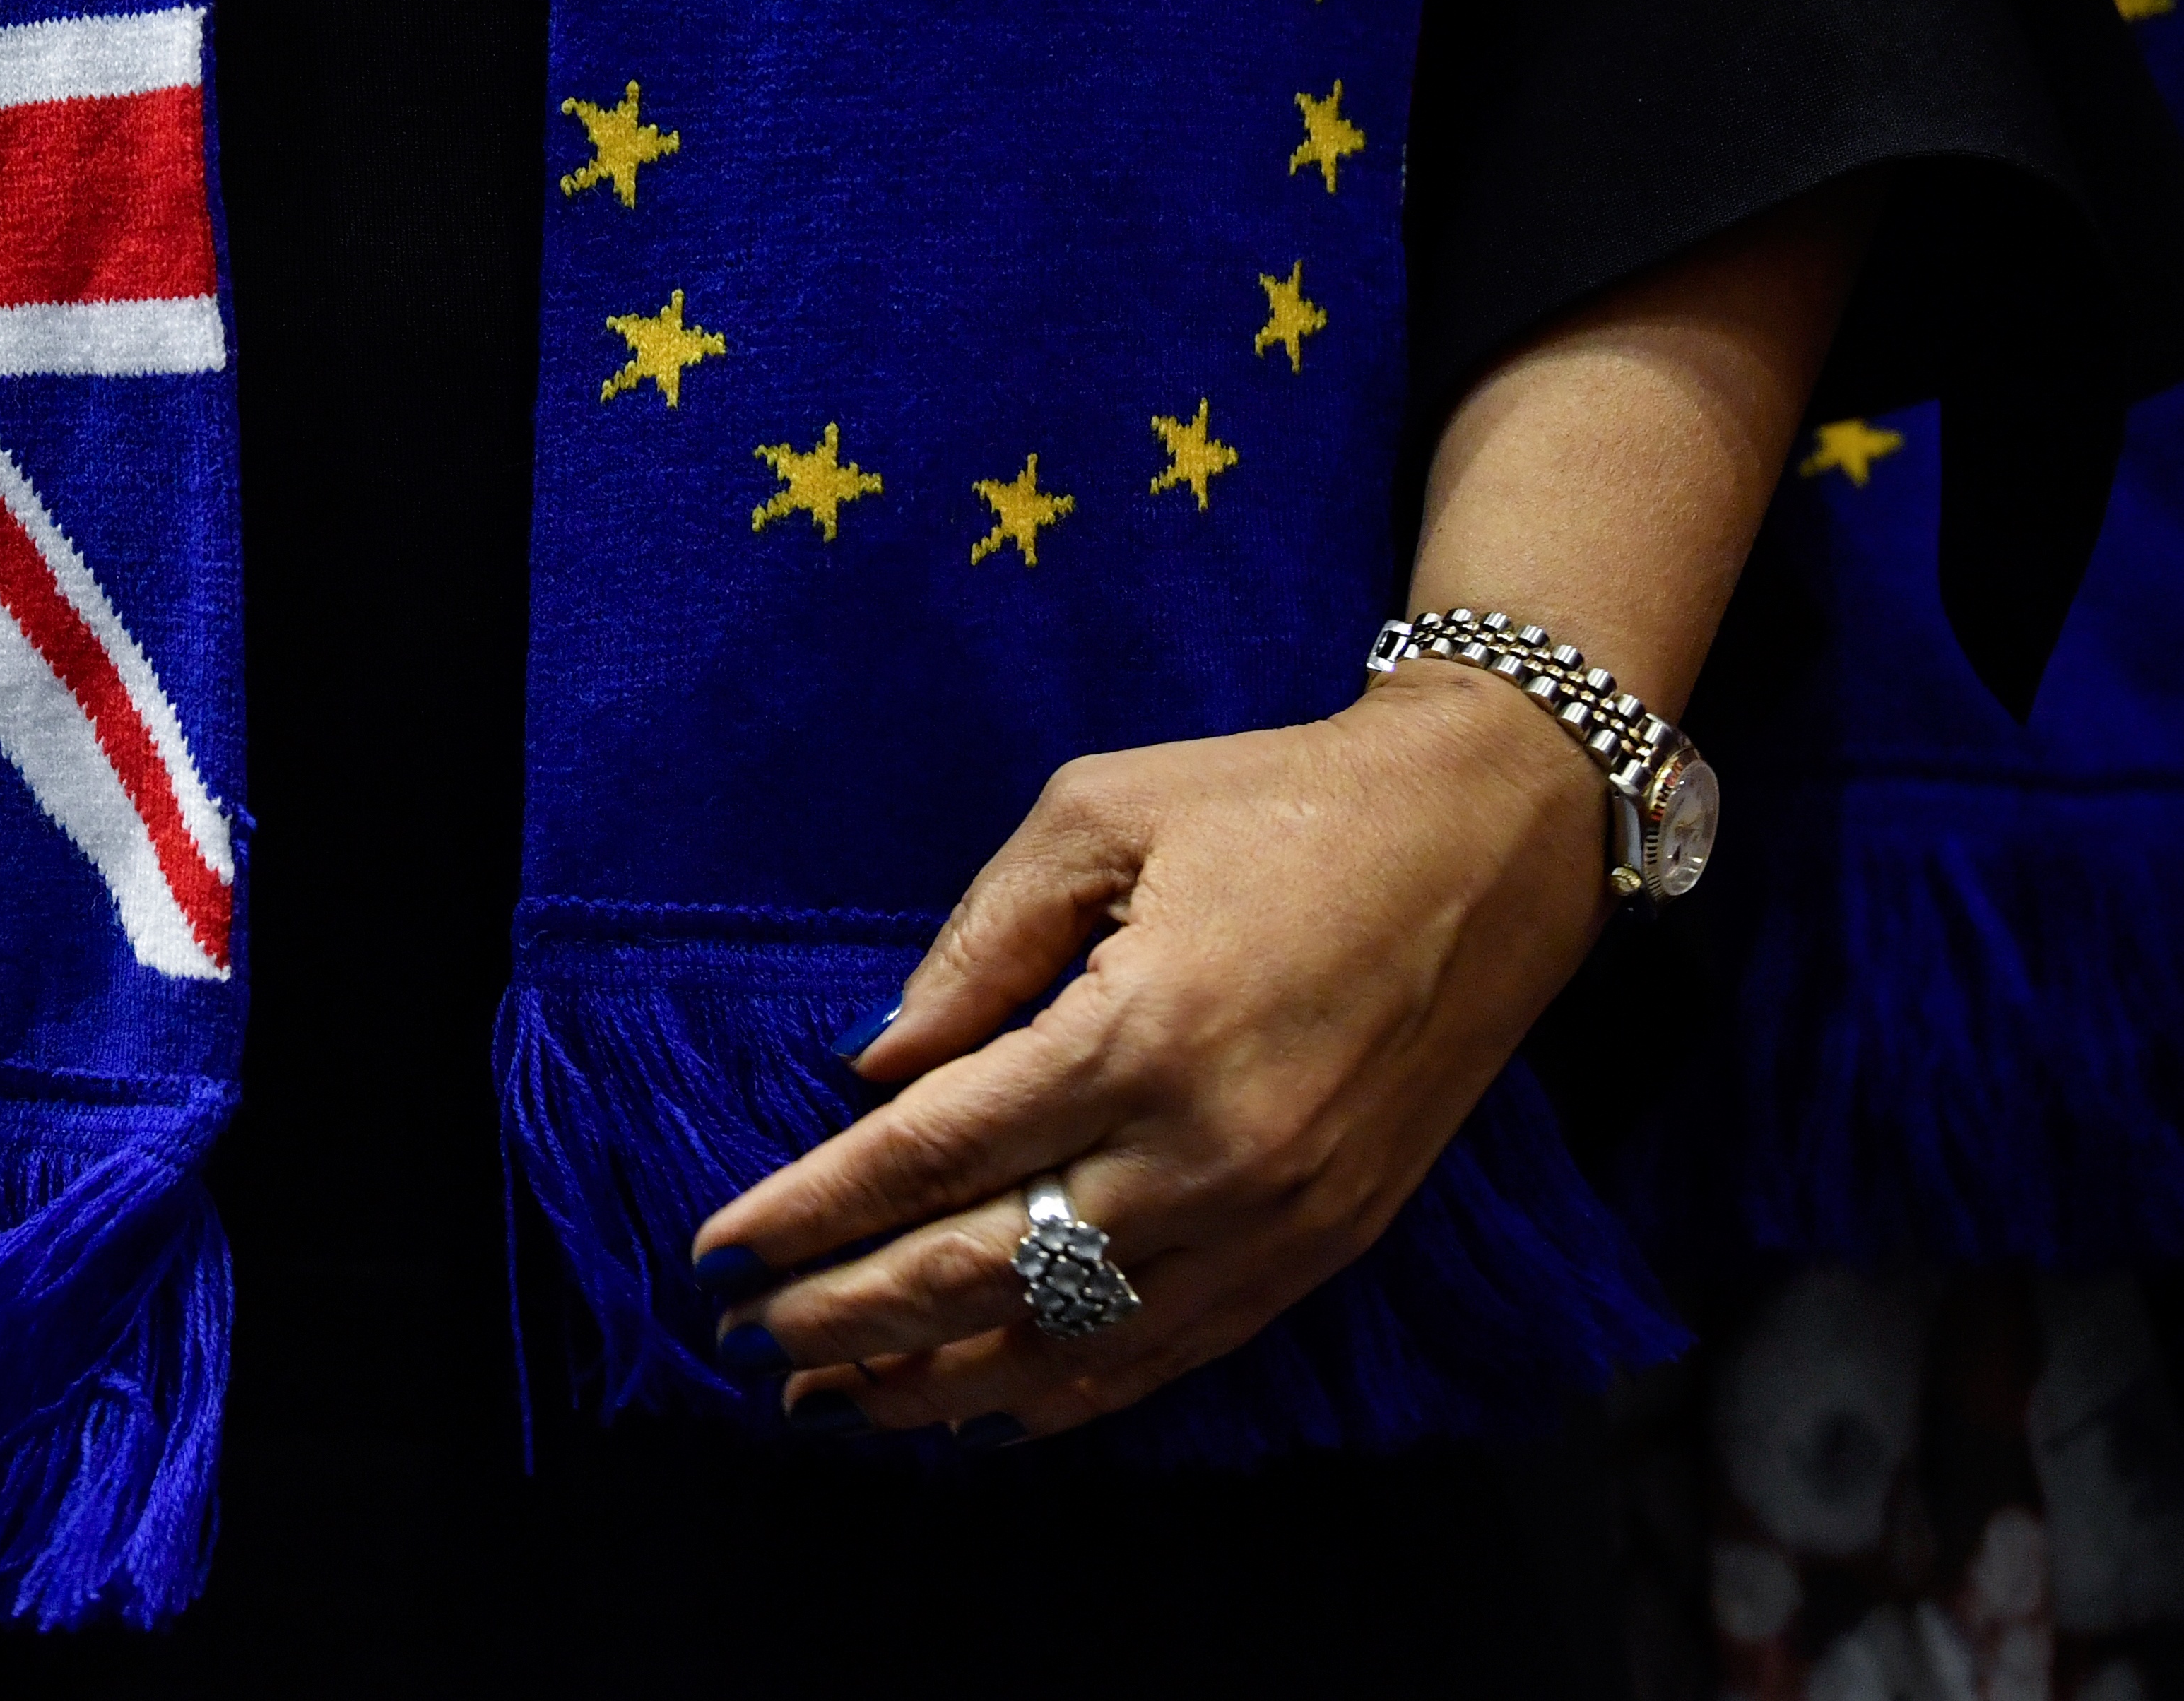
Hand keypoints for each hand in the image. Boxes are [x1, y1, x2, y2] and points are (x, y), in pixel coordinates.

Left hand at [690, 660, 1607, 1439]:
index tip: (720, 1250)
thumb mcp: (1099, 813)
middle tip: (745, 1340)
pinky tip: (982, 1408)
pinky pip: (1169, 1351)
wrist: (1491, 841)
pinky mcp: (1321, 1246)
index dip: (816, 1210)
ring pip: (1072, 1339)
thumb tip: (879, 1064)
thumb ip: (977, 944)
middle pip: (985, 1268)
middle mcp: (1206, 1152)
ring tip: (831, 1399)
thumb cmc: (1277, 803)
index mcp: (1141, 1032)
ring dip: (937, 1378)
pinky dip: (1065, 1394)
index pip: (934, 1152)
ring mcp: (1273, 1218)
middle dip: (847, 1316)